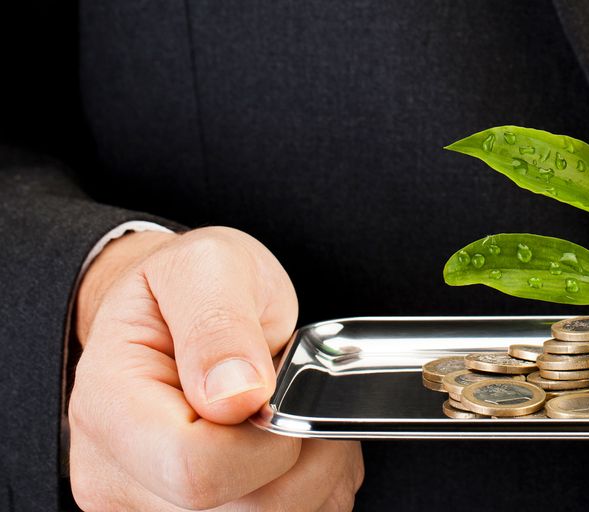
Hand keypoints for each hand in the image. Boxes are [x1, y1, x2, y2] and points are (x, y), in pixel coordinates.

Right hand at [69, 226, 363, 509]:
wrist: (174, 306)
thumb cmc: (186, 285)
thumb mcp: (208, 267)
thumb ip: (219, 325)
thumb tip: (238, 394)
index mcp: (108, 406)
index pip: (194, 466)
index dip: (265, 438)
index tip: (282, 391)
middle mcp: (115, 474)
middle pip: (238, 509)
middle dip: (301, 456)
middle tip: (307, 400)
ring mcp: (147, 505)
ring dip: (313, 477)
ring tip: (303, 418)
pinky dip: (310, 492)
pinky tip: (298, 448)